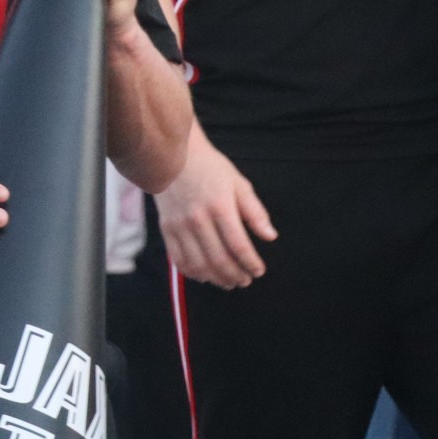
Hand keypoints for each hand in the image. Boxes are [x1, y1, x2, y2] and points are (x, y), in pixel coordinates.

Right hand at [158, 128, 276, 288]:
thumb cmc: (209, 168)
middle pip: (219, 259)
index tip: (259, 270)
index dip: (251, 263)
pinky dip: (193, 273)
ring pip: (198, 265)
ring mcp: (180, 226)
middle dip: (236, 275)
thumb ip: (255, 212)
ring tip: (229, 282)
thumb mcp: (238, 183)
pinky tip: (205, 275)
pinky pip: (178, 260)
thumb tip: (270, 236)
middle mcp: (198, 219)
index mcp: (220, 207)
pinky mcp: (166, 229)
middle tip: (246, 280)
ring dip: (216, 279)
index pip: (238, 245)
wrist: (172, 156)